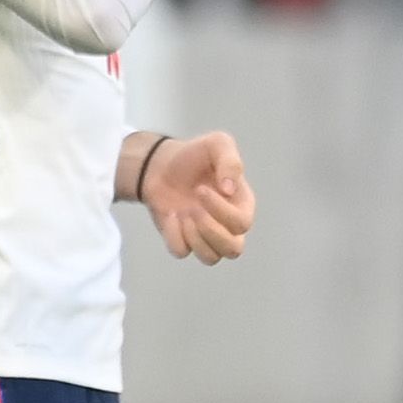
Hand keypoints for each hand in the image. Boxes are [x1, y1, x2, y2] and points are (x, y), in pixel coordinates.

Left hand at [140, 129, 254, 263]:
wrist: (160, 164)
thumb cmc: (194, 155)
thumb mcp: (217, 144)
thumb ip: (231, 161)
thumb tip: (228, 190)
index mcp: (242, 204)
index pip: (242, 224)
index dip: (220, 211)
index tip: (200, 189)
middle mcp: (228, 224)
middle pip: (234, 250)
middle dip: (210, 231)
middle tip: (192, 208)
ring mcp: (205, 234)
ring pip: (211, 258)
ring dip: (194, 237)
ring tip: (182, 215)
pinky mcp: (182, 238)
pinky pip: (182, 252)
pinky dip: (174, 236)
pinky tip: (170, 216)